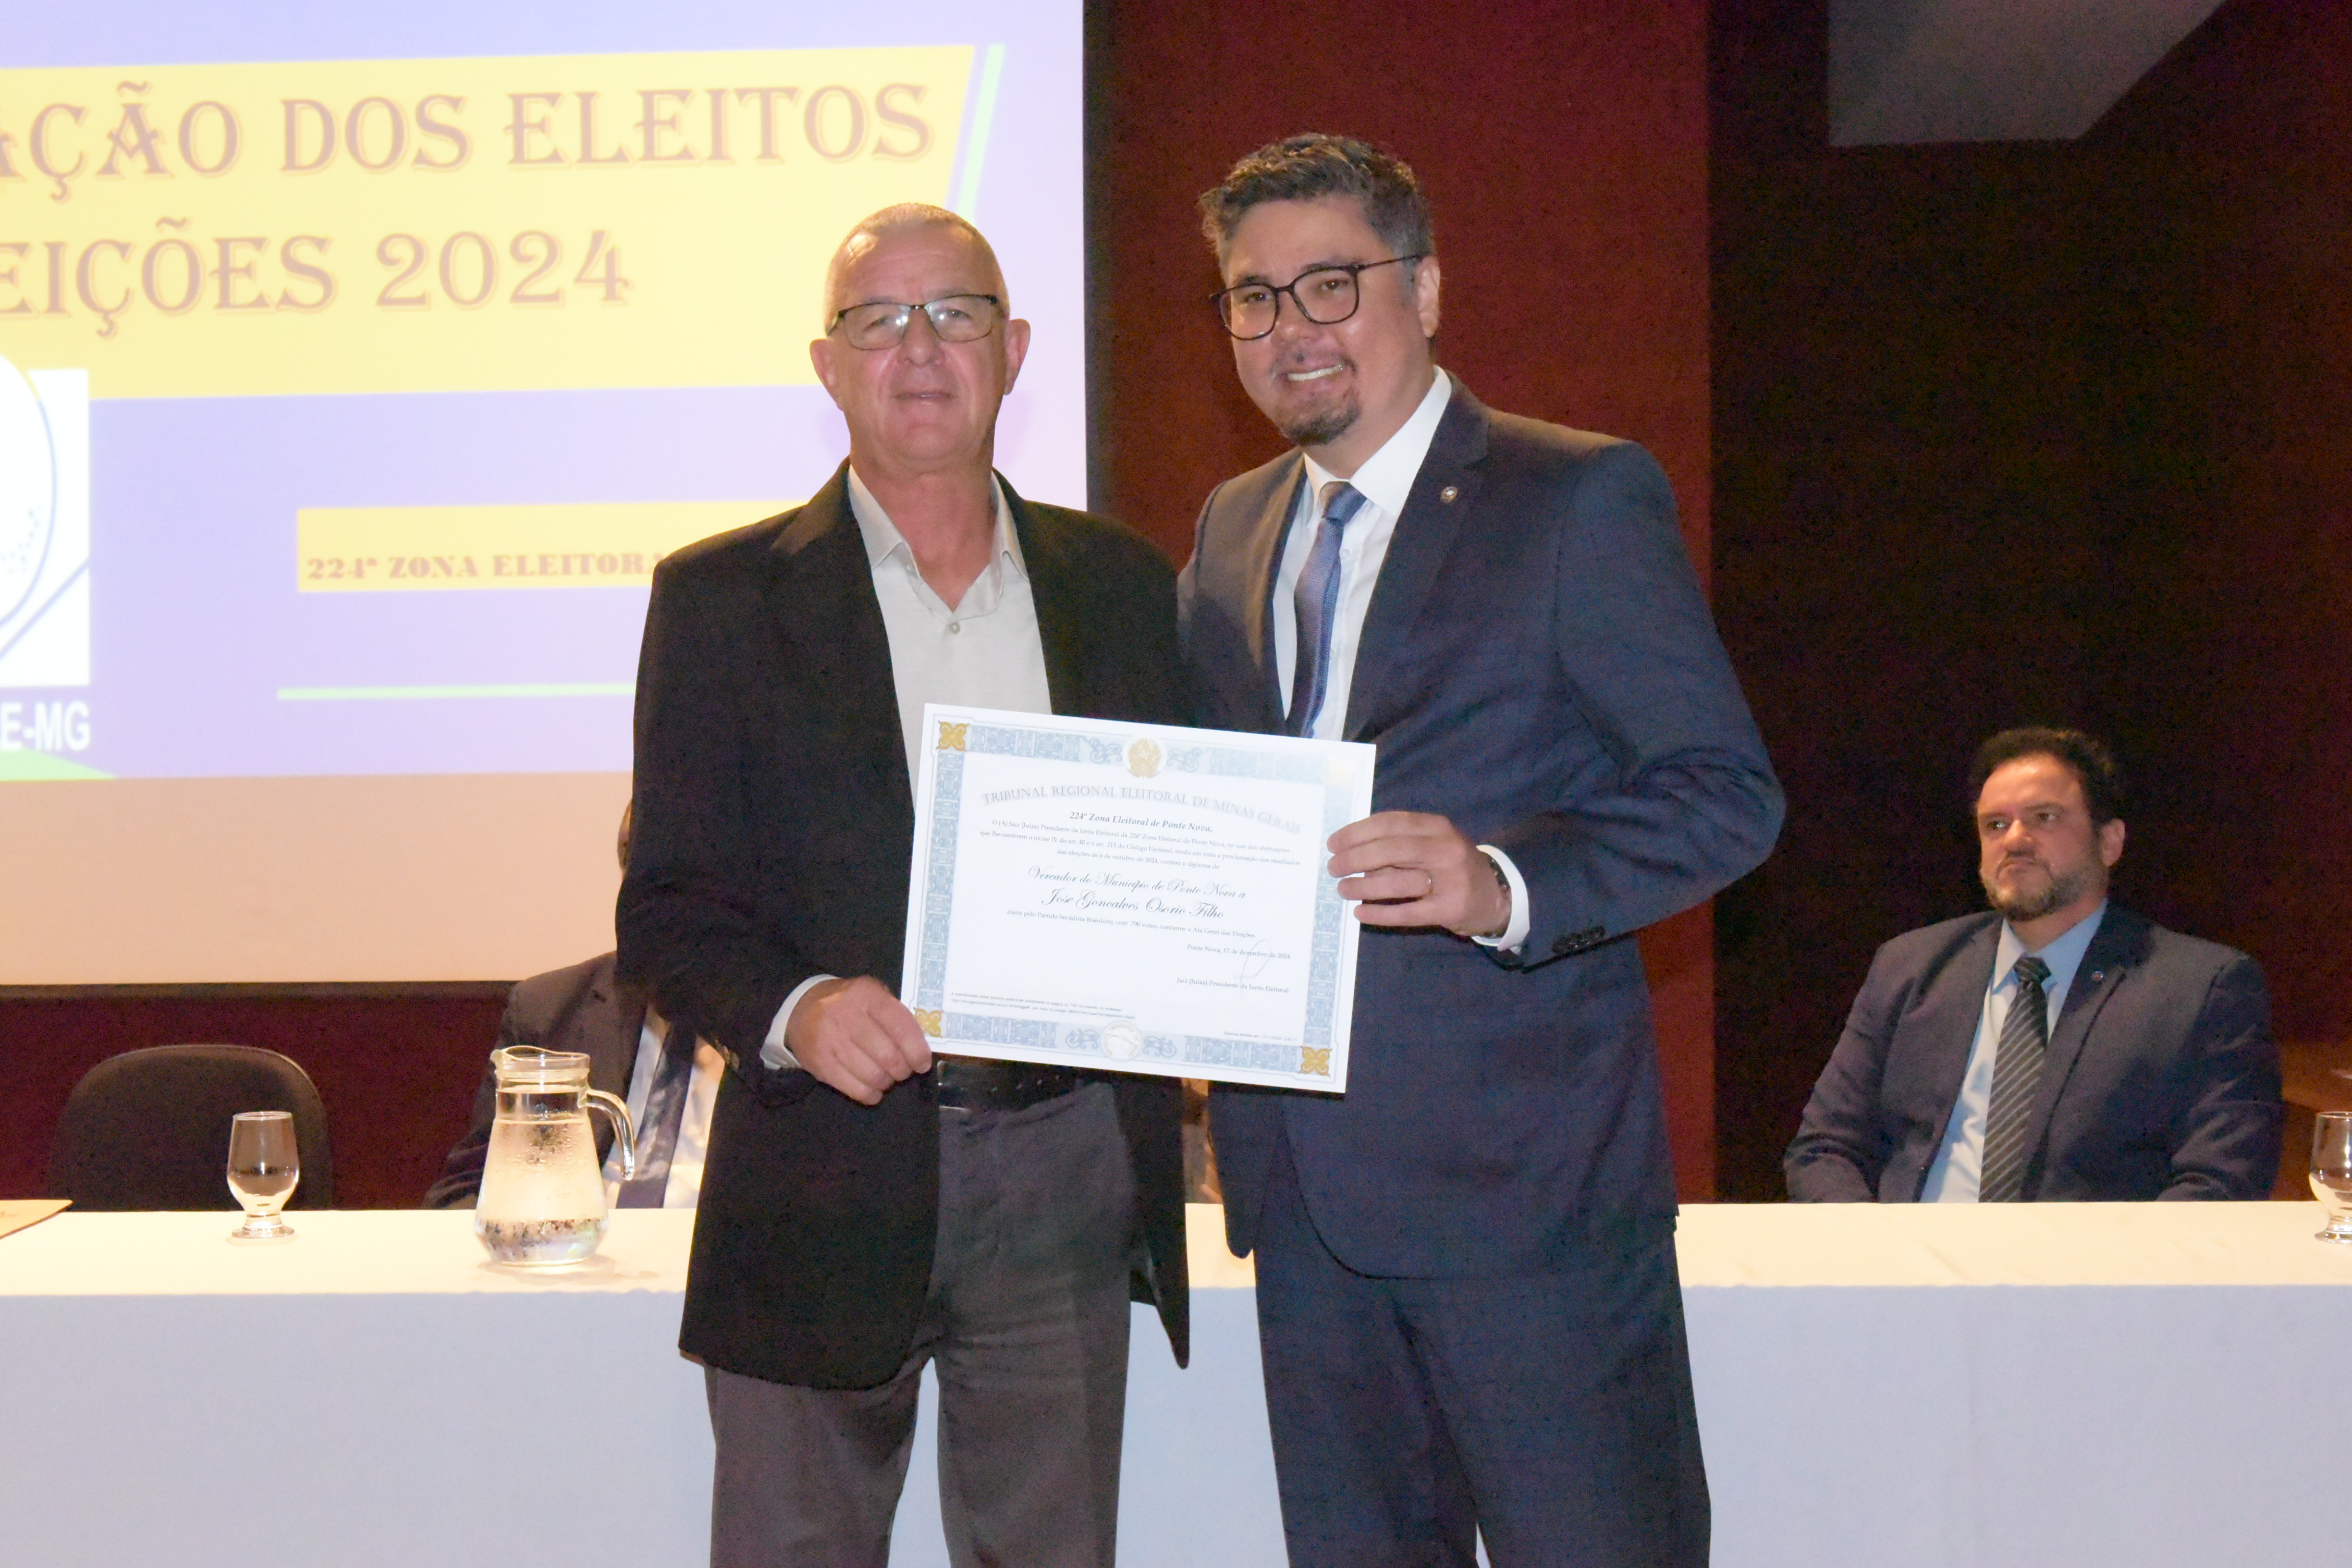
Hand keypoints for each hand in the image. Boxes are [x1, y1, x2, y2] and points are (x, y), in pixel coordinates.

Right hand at [784, 976, 933, 1105]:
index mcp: (867, 995)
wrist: (801, 1008)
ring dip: (887, 1082)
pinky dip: (870, 1094)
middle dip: (903, 1070)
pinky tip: (873, 1090)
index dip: (917, 1050)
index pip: (900, 1026)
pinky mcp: (820, 1063)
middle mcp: (847, 1016)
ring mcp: (831, 1041)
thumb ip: (896, 1014)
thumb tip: (920, 1046)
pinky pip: (854, 1089)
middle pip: (888, 1055)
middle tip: (903, 1071)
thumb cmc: (848, 1003)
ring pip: (872, 1075)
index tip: (922, 1063)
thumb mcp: (872, 994)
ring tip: (887, 1078)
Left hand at [1326, 811, 1509, 937]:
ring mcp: (1449, 880)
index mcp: (1437, 827)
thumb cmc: (1452, 866)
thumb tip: (1351, 848)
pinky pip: (1407, 913)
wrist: (1495, 896)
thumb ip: (1400, 841)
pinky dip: (1380, 914)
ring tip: (1342, 889)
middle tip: (1333, 868)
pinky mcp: (1449, 910)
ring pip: (1396, 882)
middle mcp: (1445, 849)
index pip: (1390, 823)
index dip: (1357, 832)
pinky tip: (1360, 912)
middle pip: (1390, 850)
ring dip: (1362, 886)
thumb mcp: (1433, 843)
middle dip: (1355, 858)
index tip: (1334, 843)